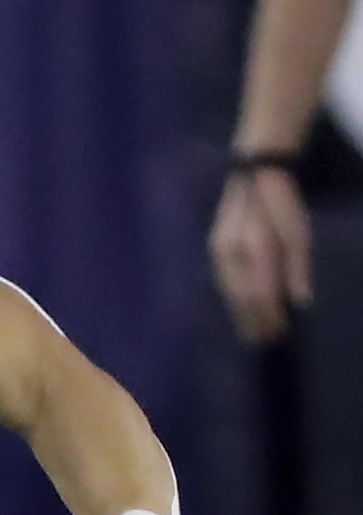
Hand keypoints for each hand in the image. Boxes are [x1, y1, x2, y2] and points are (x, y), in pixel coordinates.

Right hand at [211, 166, 309, 345]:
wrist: (253, 173)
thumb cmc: (283, 202)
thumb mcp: (299, 231)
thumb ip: (298, 266)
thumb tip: (299, 301)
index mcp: (255, 247)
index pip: (260, 293)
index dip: (268, 316)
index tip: (280, 333)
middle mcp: (230, 253)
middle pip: (240, 298)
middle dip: (252, 321)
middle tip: (264, 340)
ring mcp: (218, 251)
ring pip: (227, 293)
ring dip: (239, 314)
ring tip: (250, 331)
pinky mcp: (214, 250)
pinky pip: (221, 283)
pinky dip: (231, 300)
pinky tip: (238, 309)